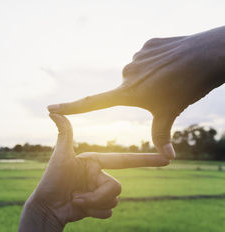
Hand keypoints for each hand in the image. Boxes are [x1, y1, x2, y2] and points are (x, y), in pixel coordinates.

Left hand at [27, 113, 169, 227]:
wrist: (46, 208)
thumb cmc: (51, 180)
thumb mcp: (60, 157)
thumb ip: (64, 134)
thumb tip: (53, 110)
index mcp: (95, 163)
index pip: (124, 160)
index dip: (145, 160)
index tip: (166, 159)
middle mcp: (100, 176)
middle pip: (117, 187)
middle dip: (97, 195)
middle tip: (77, 196)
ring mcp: (99, 192)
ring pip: (114, 200)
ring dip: (94, 204)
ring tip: (76, 201)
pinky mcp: (98, 207)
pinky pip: (109, 212)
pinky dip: (94, 213)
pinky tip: (80, 210)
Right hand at [48, 26, 224, 158]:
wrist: (207, 54)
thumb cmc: (188, 86)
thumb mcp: (171, 112)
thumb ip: (162, 134)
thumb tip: (168, 158)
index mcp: (128, 93)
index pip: (92, 103)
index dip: (71, 108)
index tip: (51, 108)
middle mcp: (126, 74)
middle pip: (128, 89)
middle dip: (143, 92)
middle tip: (165, 90)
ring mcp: (136, 57)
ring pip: (139, 72)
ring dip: (150, 77)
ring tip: (171, 76)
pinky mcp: (147, 45)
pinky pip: (147, 58)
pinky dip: (157, 63)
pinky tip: (172, 63)